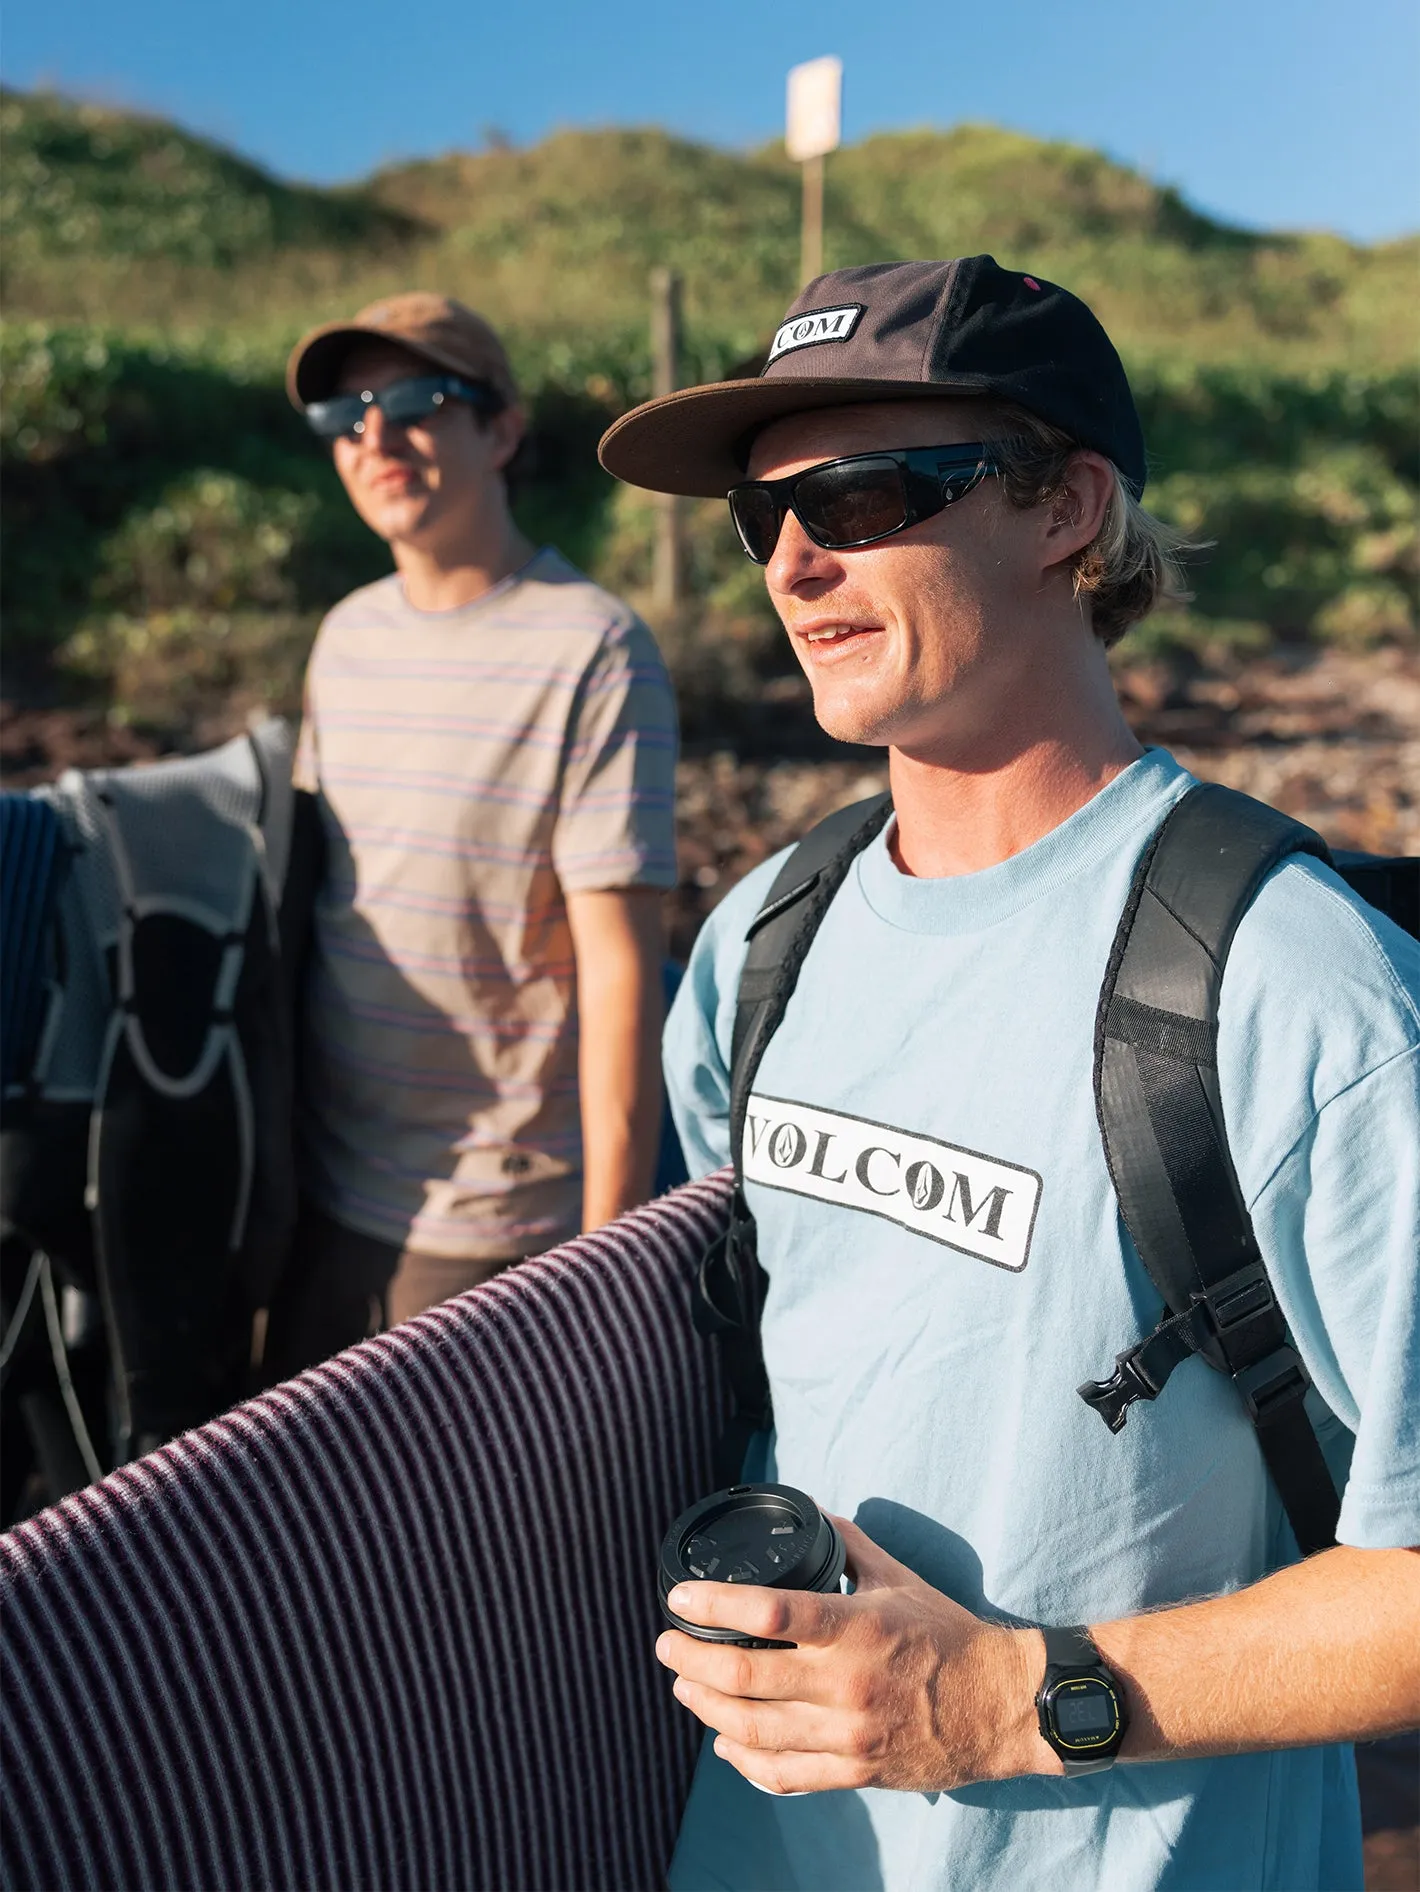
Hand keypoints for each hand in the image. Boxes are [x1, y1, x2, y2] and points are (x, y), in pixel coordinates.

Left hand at [655, 1514, 1054, 1795]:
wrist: (997, 1708)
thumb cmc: (945, 1635)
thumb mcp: (898, 1578)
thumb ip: (848, 1546)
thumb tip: (812, 1513)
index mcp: (857, 1627)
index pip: (770, 1612)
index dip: (714, 1605)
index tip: (679, 1597)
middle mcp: (847, 1683)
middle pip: (746, 1676)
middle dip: (692, 1659)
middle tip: (666, 1643)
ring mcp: (847, 1734)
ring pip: (753, 1728)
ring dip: (706, 1707)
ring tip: (684, 1684)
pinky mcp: (852, 1772)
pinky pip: (781, 1773)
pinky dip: (742, 1759)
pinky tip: (723, 1742)